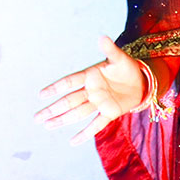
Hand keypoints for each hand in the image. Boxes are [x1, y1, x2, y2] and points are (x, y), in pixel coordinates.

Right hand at [35, 35, 150, 144]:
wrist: (142, 81)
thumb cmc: (127, 67)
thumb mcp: (120, 58)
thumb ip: (110, 50)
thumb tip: (102, 37)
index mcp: (90, 76)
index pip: (69, 82)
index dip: (56, 88)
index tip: (41, 94)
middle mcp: (91, 91)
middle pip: (69, 101)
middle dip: (53, 109)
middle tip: (37, 117)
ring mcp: (99, 103)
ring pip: (77, 113)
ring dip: (63, 119)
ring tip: (47, 125)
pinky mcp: (109, 113)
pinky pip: (96, 125)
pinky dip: (85, 133)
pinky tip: (73, 141)